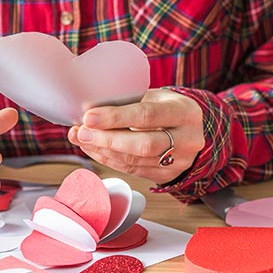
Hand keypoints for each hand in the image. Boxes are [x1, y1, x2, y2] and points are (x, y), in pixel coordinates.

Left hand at [68, 89, 204, 184]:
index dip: (116, 117)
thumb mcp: (156, 97)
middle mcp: (187, 139)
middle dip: (107, 139)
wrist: (191, 131)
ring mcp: (179, 161)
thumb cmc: (166, 108)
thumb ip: (129, 102)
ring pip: (135, 161)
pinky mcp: (167, 176)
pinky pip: (133, 170)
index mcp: (185, 112)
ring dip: (103, 151)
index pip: (147, 115)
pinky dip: (110, 160)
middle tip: (82, 133)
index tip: (89, 117)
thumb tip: (89, 109)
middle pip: (143, 144)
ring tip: (82, 140)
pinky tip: (95, 150)